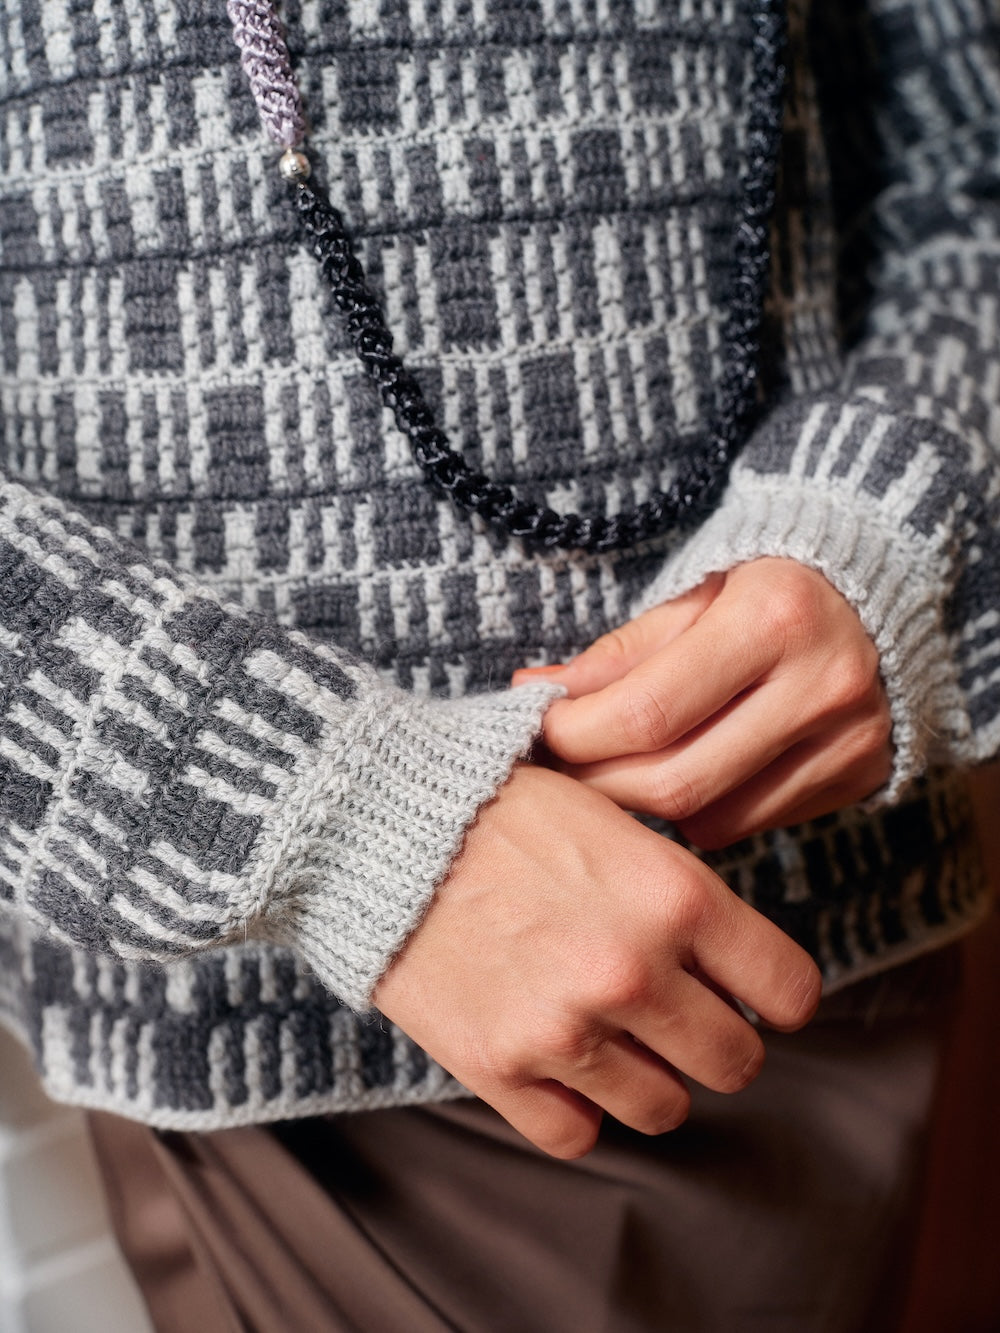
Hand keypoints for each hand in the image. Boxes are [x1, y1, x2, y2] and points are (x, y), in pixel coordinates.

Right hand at [374, 764, 819, 1158]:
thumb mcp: (606, 810)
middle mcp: (632, 971)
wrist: (376, 824)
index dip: (781, 995)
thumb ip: (673, 877)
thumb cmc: (495, 803)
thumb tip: (727, 938)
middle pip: (735, 1062)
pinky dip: (576, 1110)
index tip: (758, 994)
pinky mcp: (499, 1068)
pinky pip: (576, 1135)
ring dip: (652, 1080)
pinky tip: (563, 1066)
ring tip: (621, 1041)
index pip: (789, 989)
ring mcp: (565, 1029)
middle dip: (720, 1043)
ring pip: (664, 1109)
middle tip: (688, 1019)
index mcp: (674, 895)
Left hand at [515, 559, 891, 848]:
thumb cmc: (764, 589)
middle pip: (676, 780)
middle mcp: (822, 685)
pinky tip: (681, 774)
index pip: (648, 712)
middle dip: (599, 783)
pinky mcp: (860, 778)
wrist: (876, 596)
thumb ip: (618, 653)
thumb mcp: (692, 596)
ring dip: (643, 804)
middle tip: (559, 768)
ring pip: (709, 817)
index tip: (541, 729)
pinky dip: (696, 812)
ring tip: (611, 770)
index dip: (576, 734)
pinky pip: (746, 825)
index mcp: (773, 618)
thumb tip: (535, 690)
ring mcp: (849, 741)